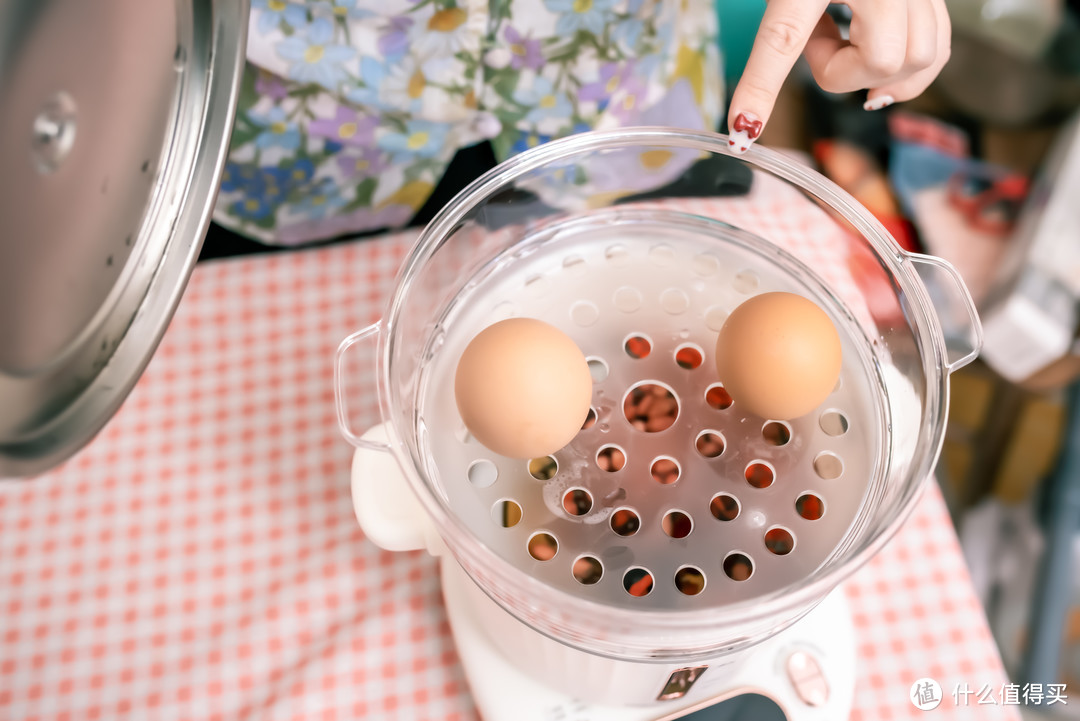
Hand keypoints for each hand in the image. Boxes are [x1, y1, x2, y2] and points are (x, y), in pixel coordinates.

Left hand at [727, 0, 950, 152]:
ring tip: (845, 38)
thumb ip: (775, 37)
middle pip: (886, 59)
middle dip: (845, 71)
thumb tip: (746, 114)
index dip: (760, 87)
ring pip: (923, 57)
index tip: (745, 129)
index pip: (783, 35)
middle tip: (818, 41)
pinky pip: (938, 45)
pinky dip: (909, 67)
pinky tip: (874, 49)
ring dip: (880, 70)